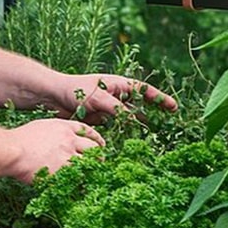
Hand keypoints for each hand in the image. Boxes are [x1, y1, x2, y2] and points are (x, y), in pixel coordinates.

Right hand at [8, 118, 104, 183]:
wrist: (13, 150)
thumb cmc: (21, 139)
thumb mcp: (42, 127)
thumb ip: (54, 132)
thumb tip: (58, 139)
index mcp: (64, 128)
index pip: (88, 131)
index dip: (96, 138)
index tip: (100, 144)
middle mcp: (69, 141)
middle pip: (93, 148)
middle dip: (99, 156)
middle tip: (101, 162)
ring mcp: (66, 157)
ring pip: (87, 165)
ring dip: (91, 171)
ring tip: (93, 178)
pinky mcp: (61, 173)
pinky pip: (76, 180)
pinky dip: (79, 184)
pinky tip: (80, 187)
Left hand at [51, 73, 177, 124]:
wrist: (53, 98)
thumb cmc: (75, 90)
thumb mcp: (99, 98)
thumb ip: (117, 109)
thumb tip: (133, 119)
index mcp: (118, 84)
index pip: (144, 90)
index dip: (159, 98)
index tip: (173, 107)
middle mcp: (116, 95)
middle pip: (140, 104)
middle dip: (155, 112)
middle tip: (170, 123)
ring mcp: (109, 108)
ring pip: (130, 118)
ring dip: (141, 126)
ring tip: (156, 136)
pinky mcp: (101, 120)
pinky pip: (117, 128)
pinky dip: (125, 134)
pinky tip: (132, 144)